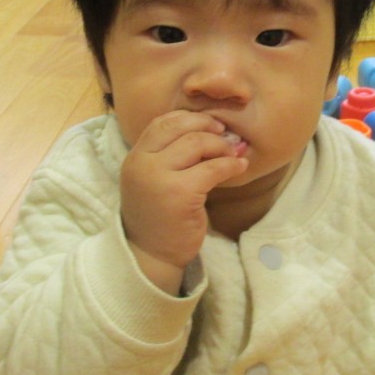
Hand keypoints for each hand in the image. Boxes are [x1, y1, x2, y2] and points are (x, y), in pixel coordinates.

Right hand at [120, 111, 248, 289]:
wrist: (151, 256)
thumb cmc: (158, 219)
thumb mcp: (153, 181)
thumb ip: (170, 157)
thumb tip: (212, 132)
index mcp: (135, 158)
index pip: (162, 122)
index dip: (189, 118)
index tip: (210, 125)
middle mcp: (143, 164)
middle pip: (180, 127)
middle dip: (208, 127)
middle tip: (226, 136)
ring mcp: (160, 178)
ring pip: (197, 143)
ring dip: (221, 146)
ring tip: (233, 155)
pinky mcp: (180, 193)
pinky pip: (212, 168)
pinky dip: (230, 165)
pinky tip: (239, 168)